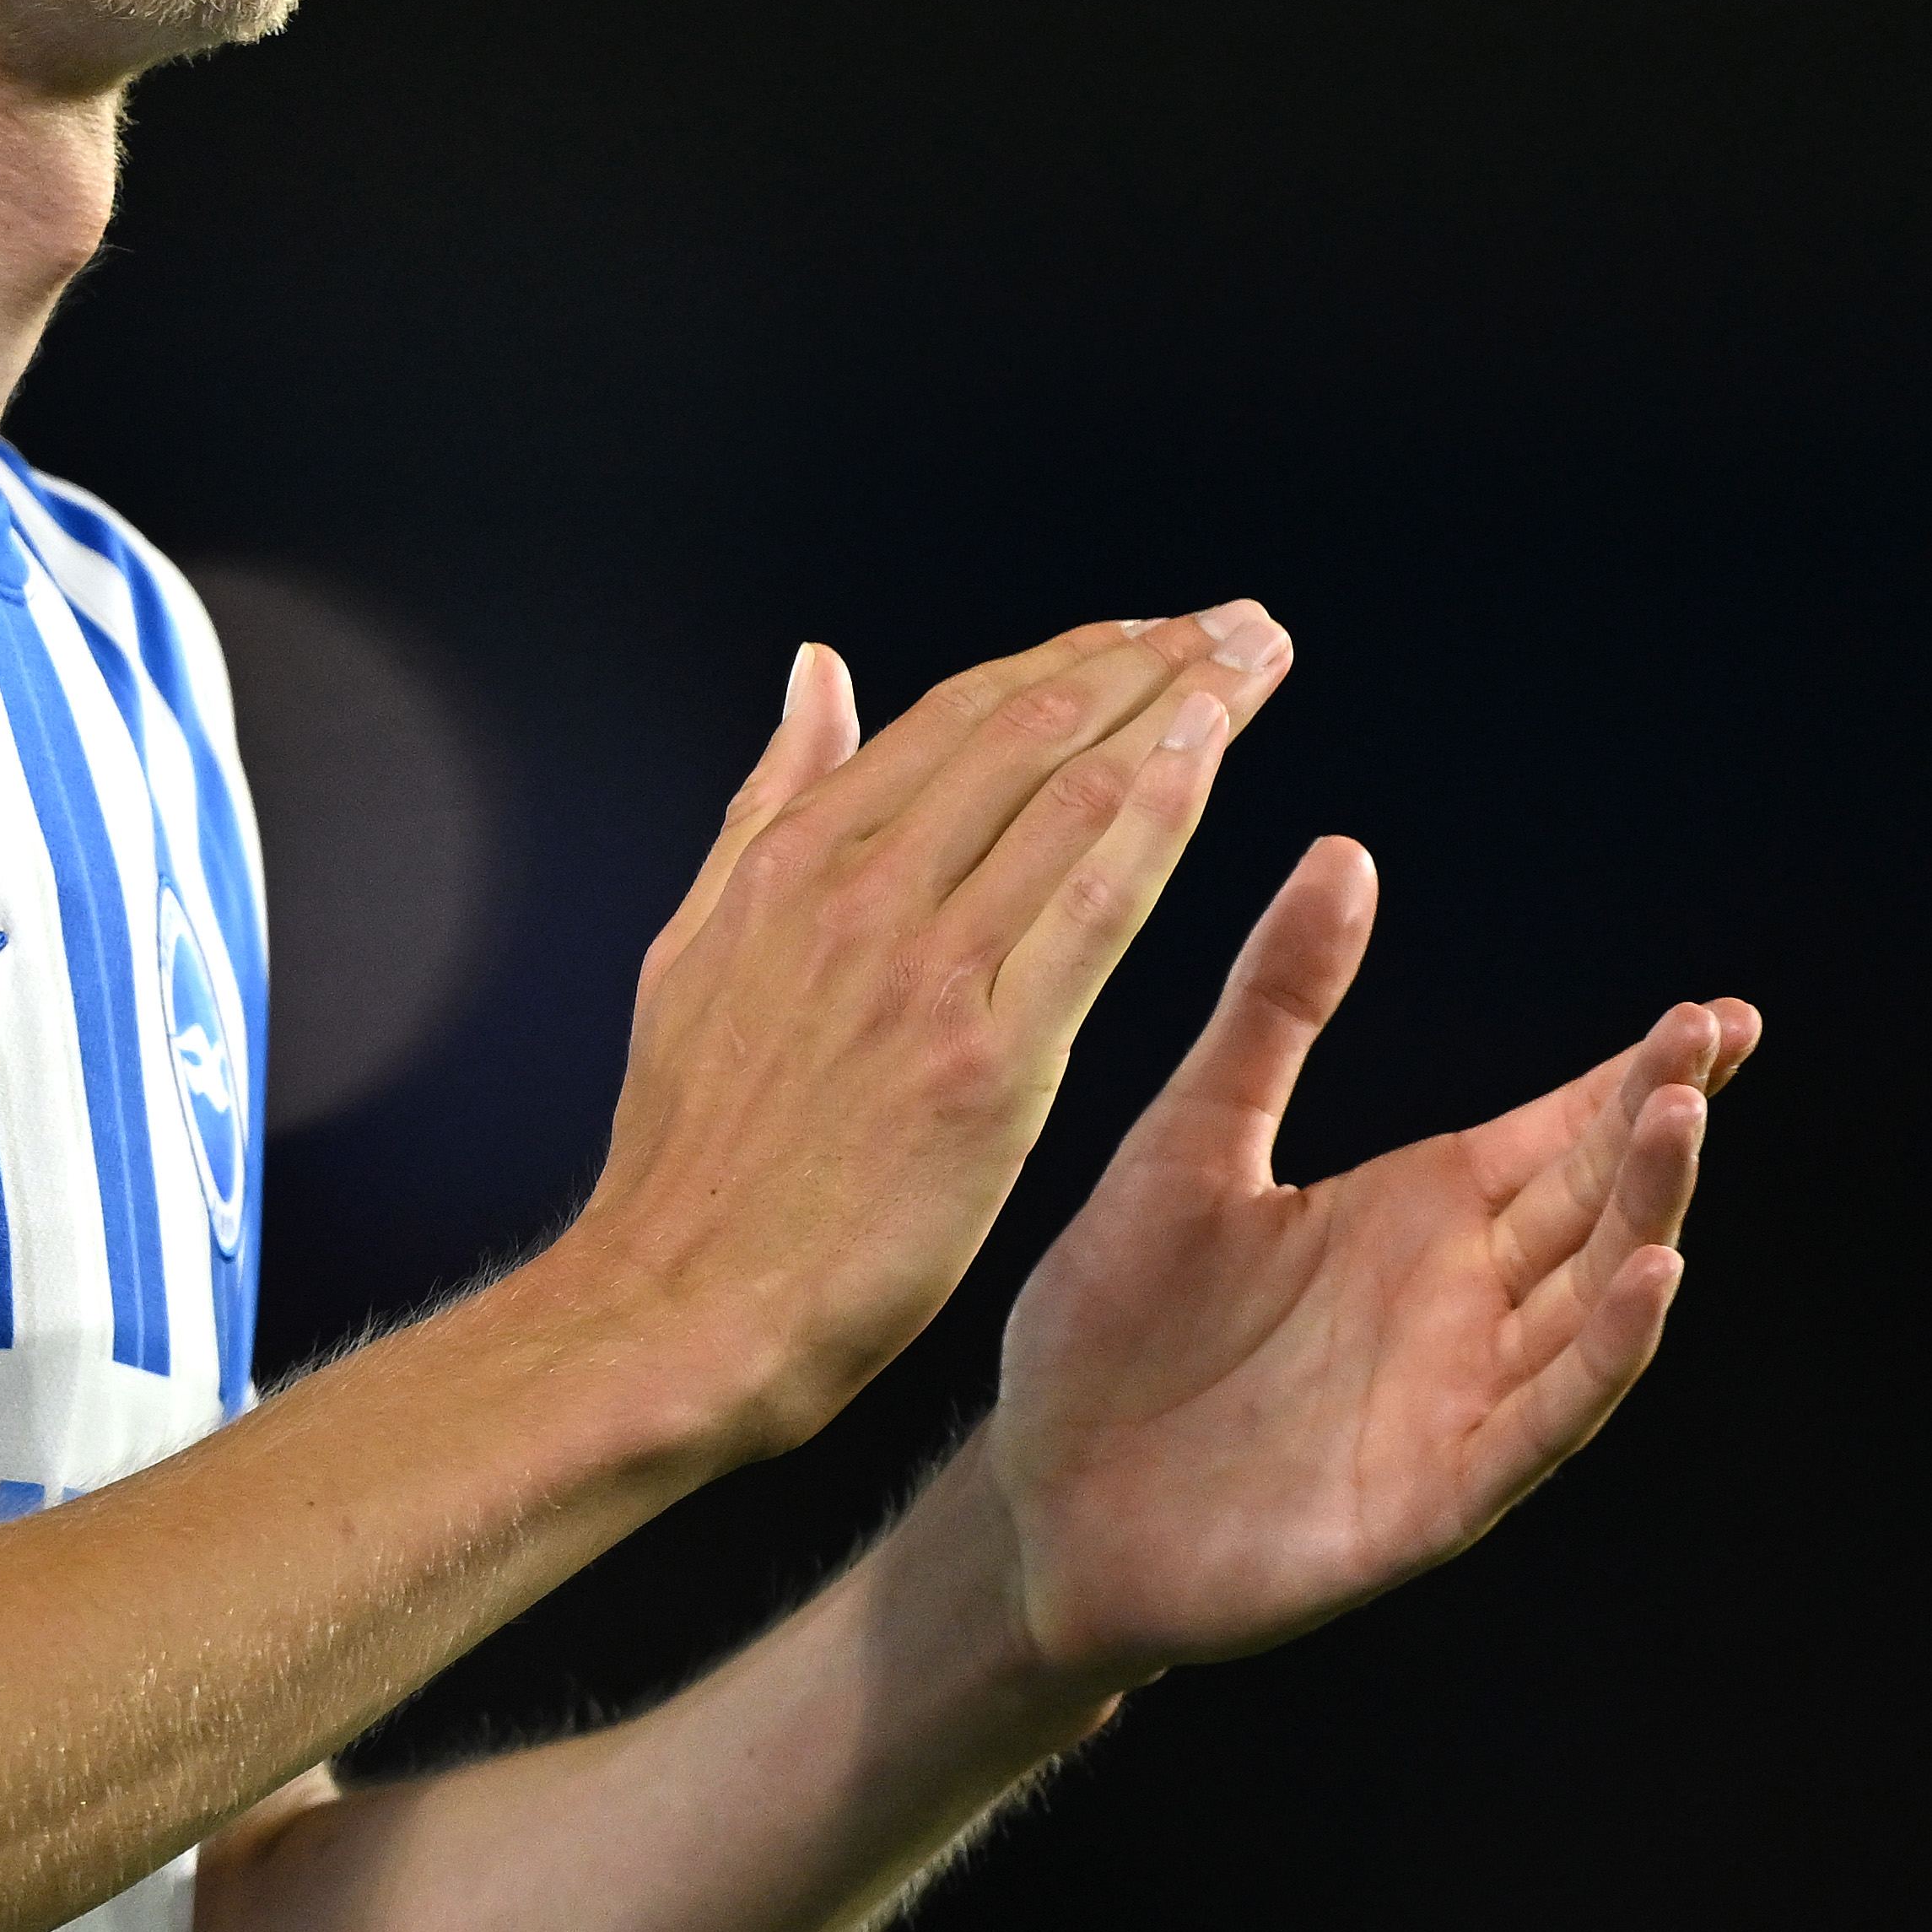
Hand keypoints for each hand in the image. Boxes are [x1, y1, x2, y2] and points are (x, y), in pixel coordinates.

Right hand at [548, 606, 1301, 1464]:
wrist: (675, 1309)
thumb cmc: (690, 1157)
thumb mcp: (698, 944)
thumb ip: (770, 800)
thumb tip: (819, 671)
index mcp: (794, 865)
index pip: (958, 718)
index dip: (1067, 660)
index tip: (1150, 629)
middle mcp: (859, 893)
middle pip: (1031, 733)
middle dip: (1149, 661)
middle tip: (1240, 623)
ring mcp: (923, 971)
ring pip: (1071, 794)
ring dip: (1179, 709)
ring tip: (1255, 658)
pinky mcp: (984, 1060)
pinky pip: (1091, 907)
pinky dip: (1158, 814)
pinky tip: (1212, 753)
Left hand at [984, 840, 1753, 1688]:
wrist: (1039, 1500)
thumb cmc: (1110, 1327)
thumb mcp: (1187, 1142)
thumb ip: (1272, 1010)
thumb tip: (1344, 850)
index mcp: (1415, 1209)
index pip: (1559, 1128)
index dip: (1641, 1072)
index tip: (1720, 1010)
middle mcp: (1459, 1299)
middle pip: (1592, 1200)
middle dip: (1657, 1121)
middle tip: (1709, 1035)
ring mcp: (1455, 1399)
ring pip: (1589, 1304)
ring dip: (1644, 1218)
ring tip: (1678, 1122)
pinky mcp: (1430, 1495)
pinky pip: (1541, 1423)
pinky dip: (1602, 1357)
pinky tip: (1647, 1280)